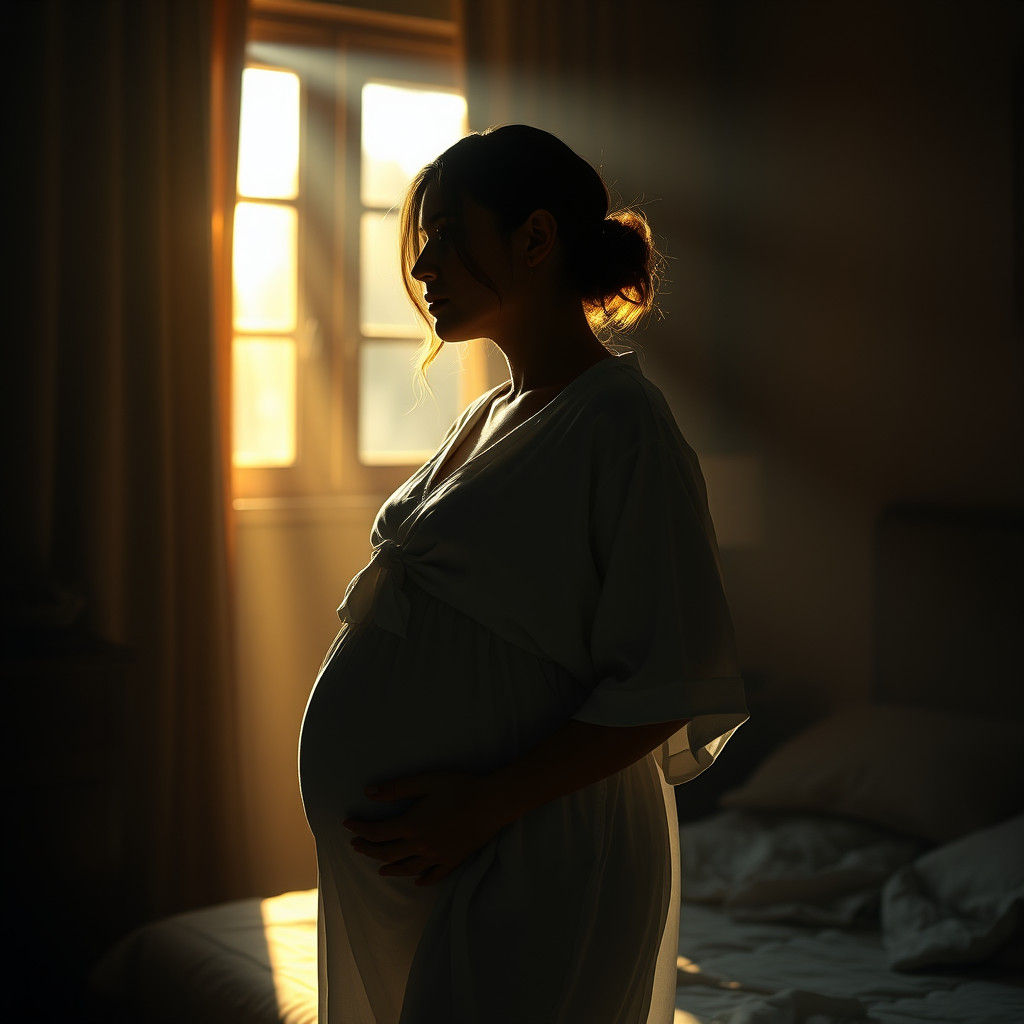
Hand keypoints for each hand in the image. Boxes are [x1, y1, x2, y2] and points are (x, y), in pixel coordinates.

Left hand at [342, 769, 502, 886]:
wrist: (492, 802)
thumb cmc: (459, 787)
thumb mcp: (425, 781)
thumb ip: (396, 788)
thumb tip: (369, 792)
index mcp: (412, 826)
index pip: (377, 832)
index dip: (360, 828)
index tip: (347, 824)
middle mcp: (421, 846)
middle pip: (387, 853)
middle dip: (368, 850)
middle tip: (356, 845)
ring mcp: (437, 856)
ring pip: (407, 869)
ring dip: (390, 868)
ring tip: (379, 868)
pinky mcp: (453, 860)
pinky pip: (434, 876)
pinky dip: (422, 879)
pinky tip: (416, 880)